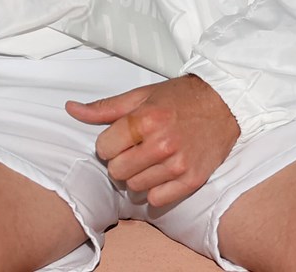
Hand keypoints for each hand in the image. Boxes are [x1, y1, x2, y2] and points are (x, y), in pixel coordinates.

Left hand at [65, 75, 239, 207]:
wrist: (224, 103)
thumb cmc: (180, 98)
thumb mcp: (141, 95)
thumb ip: (105, 108)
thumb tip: (71, 109)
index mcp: (146, 119)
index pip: (104, 147)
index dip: (109, 143)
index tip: (122, 137)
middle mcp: (162, 143)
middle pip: (117, 170)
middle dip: (120, 161)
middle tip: (135, 149)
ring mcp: (179, 164)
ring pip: (135, 187)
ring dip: (137, 176)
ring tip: (150, 159)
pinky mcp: (192, 180)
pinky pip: (157, 200)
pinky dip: (155, 190)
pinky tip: (162, 173)